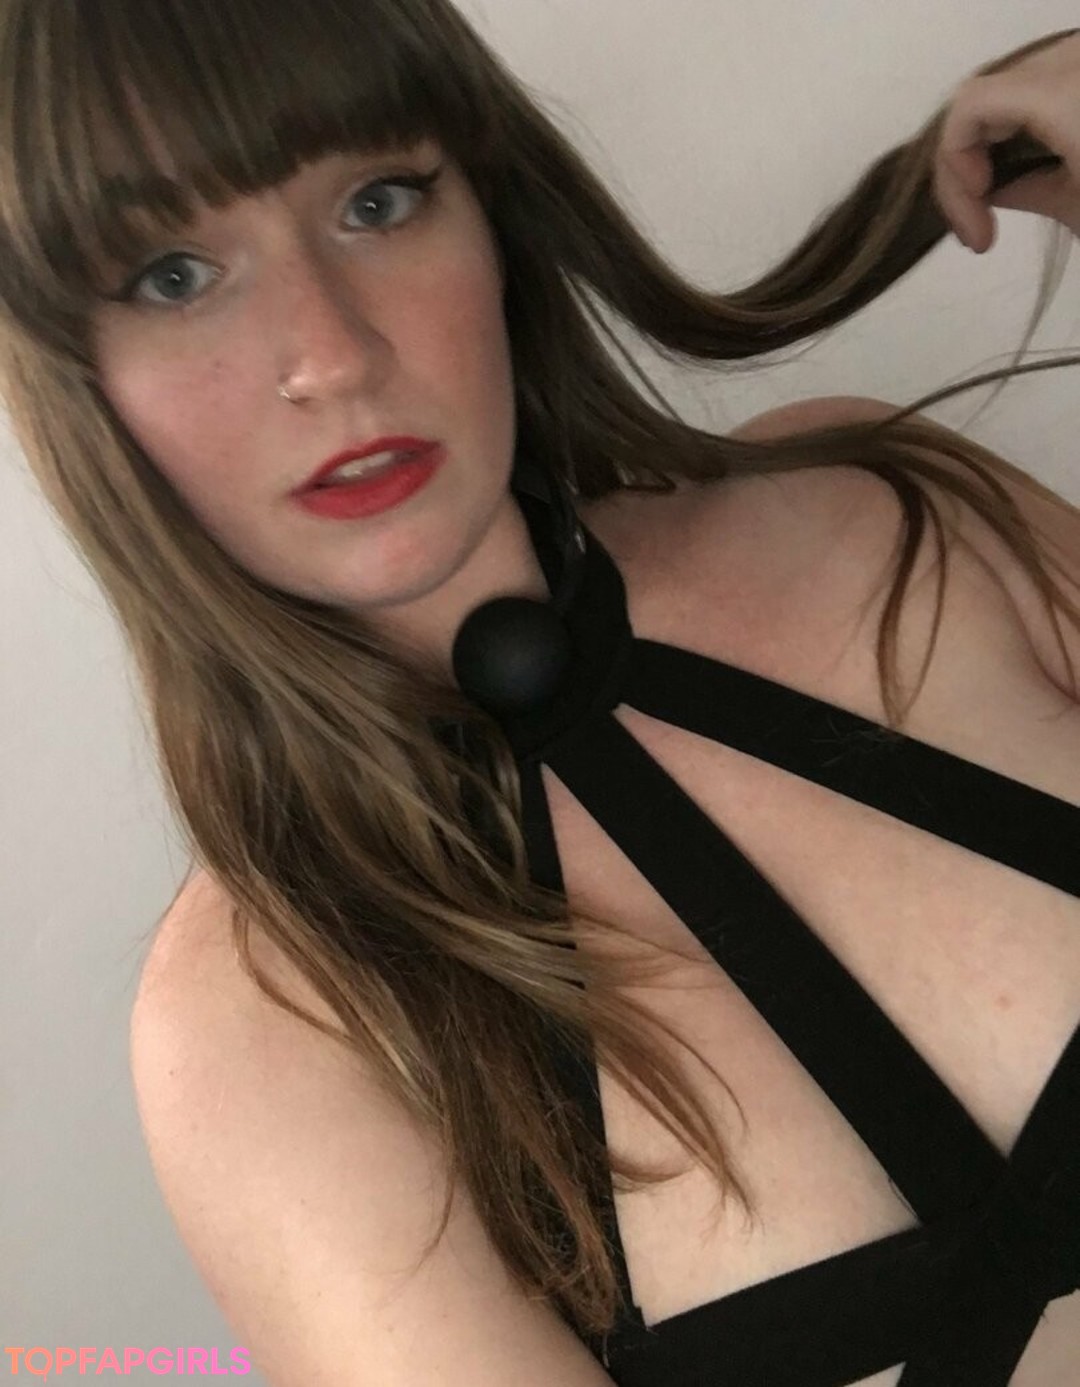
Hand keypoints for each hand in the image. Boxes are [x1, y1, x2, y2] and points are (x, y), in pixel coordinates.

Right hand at [933, 29, 1079, 251]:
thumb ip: (1027, 192)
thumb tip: (993, 189)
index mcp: (1062, 91)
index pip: (968, 107)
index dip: (953, 166)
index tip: (977, 221)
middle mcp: (1068, 58)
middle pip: (981, 97)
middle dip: (964, 163)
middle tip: (977, 228)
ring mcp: (1079, 58)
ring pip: (1004, 90)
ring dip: (988, 145)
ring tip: (997, 201)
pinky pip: (1038, 84)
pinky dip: (1022, 126)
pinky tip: (1034, 168)